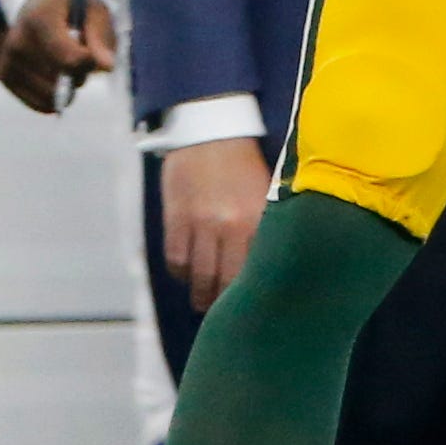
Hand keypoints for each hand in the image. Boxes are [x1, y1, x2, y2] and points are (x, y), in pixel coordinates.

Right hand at [0, 0, 114, 111]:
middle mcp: (18, 39)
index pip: (69, 59)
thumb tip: (106, 67)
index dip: (87, 63)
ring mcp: (8, 59)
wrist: (37, 5)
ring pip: (52, 95)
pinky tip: (55, 77)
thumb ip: (101, 38)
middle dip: (80, 74)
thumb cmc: (72, 10)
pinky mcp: (4, 76)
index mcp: (41, 17)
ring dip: (68, 87)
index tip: (92, 55)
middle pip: (62, 79)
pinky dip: (55, 97)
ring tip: (66, 64)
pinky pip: (40, 104)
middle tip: (80, 55)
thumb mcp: (93, 12)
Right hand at [158, 135, 270, 309]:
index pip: (255, 273)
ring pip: (198, 277)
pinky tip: (186, 272)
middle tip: (223, 312)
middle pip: (225, 282)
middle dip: (223, 303)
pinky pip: (176, 260)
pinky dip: (180, 272)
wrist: (212, 132)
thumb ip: (266, 230)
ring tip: (202, 300)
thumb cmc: (244, 167)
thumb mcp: (265, 196)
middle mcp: (231, 225)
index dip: (252, 296)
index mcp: (258, 220)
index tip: (252, 308)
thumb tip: (269, 270)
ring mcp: (201, 223)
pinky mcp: (176, 218)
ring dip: (200, 294)